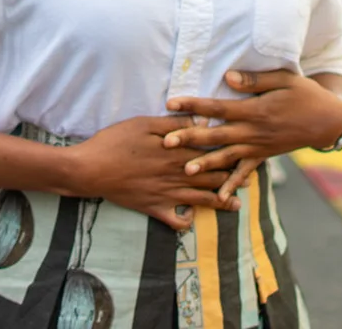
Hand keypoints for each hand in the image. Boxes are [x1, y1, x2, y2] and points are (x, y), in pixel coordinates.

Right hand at [63, 115, 234, 230]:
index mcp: (176, 151)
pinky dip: (187, 220)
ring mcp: (166, 194)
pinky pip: (176, 220)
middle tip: (251, 178)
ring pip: (200, 198)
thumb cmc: (115, 141)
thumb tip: (201, 121)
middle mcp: (176, 174)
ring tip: (236, 204)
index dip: (229, 151)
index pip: (209, 151)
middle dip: (232, 177)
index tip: (246, 150)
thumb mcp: (143, 123)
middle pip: (210, 176)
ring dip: (220, 201)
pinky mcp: (153, 208)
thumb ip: (174, 124)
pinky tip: (193, 216)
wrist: (90, 169)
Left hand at [164, 70, 341, 200]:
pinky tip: (219, 197)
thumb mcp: (284, 79)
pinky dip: (233, 184)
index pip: (218, 107)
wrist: (327, 120)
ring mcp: (259, 146)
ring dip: (205, 163)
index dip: (194, 105)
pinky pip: (246, 172)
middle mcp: (254, 131)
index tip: (171, 103)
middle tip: (166, 142)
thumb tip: (228, 78)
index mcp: (255, 110)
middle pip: (216, 135)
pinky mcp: (264, 156)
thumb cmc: (304, 94)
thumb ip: (255, 80)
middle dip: (190, 138)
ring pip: (227, 157)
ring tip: (185, 170)